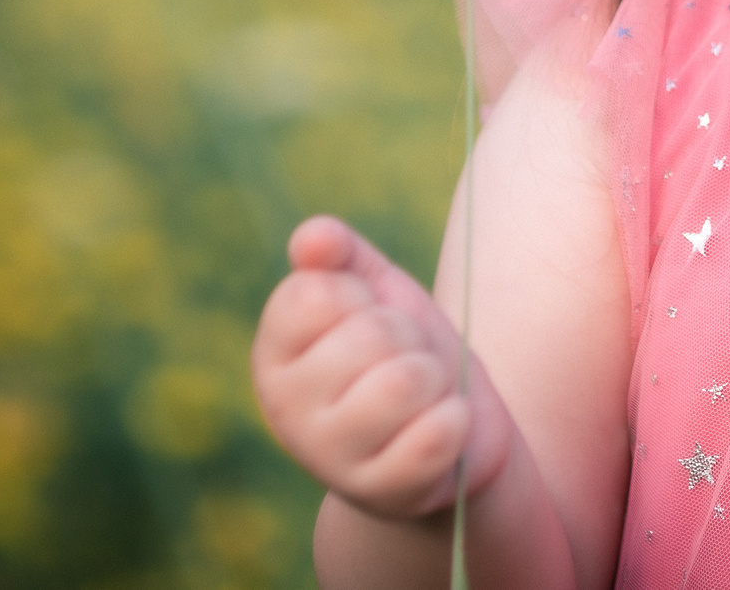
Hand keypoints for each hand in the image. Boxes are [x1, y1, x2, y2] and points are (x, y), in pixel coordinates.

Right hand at [251, 216, 510, 520]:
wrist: (446, 435)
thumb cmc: (401, 352)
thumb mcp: (374, 291)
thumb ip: (340, 255)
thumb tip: (310, 237)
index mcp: (274, 353)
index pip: (317, 294)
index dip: (365, 297)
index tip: (369, 321)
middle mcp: (286, 409)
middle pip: (372, 334)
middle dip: (410, 340)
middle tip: (405, 363)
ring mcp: (329, 458)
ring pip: (405, 382)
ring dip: (435, 380)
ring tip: (422, 397)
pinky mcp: (382, 492)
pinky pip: (437, 433)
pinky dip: (455, 420)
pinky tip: (441, 430)